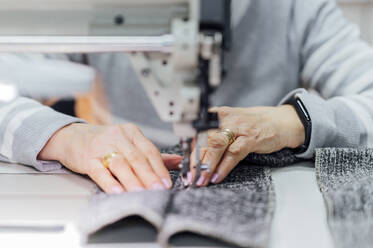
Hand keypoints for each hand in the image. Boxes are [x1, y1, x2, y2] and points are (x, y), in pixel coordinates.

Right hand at [38, 123, 181, 193]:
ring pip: (121, 164)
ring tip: (142, 194)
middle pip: (137, 158)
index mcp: (131, 133)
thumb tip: (178, 162)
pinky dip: (109, 182)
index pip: (150, 151)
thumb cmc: (104, 142)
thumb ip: (152, 154)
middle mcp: (118, 137)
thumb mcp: (129, 142)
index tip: (166, 183)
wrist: (72, 137)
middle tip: (158, 190)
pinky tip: (117, 192)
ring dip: (133, 181)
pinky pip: (99, 171)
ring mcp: (101, 147)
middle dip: (150, 176)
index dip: (160, 168)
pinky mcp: (87, 158)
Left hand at [191, 105, 304, 185]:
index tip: (182, 164)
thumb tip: (194, 152)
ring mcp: (239, 127)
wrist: (281, 121)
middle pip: (203, 138)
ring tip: (200, 180)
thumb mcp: (230, 123)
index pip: (196, 131)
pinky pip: (233, 154)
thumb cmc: (253, 124)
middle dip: (194, 160)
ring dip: (206, 165)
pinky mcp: (251, 138)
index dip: (187, 148)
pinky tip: (216, 177)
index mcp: (218, 114)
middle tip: (189, 176)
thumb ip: (213, 134)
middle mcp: (226, 118)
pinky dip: (223, 167)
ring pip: (216, 146)